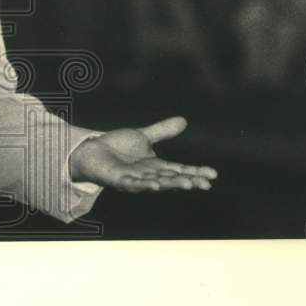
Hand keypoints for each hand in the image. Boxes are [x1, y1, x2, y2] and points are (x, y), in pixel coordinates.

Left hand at [68, 116, 217, 192]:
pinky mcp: (118, 180)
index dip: (196, 172)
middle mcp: (148, 175)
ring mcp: (134, 179)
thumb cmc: (117, 147)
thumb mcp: (143, 137)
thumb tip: (183, 120)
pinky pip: (132, 184)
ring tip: (186, 184)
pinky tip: (155, 185)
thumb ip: (162, 131)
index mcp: (156, 166)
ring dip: (171, 184)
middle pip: (172, 179)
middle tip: (205, 184)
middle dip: (189, 181)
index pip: (180, 170)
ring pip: (156, 183)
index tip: (213, 174)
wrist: (92, 151)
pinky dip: (143, 185)